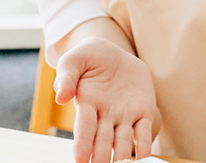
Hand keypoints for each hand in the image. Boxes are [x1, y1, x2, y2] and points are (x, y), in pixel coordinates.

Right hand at [55, 37, 160, 162]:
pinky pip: (143, 132)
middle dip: (101, 156)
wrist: (113, 54)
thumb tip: (61, 97)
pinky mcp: (142, 111)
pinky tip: (144, 159)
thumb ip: (66, 77)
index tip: (80, 159)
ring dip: (122, 156)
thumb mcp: (74, 60)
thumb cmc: (89, 57)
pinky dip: (143, 146)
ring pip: (122, 141)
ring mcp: (124, 116)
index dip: (82, 144)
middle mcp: (104, 116)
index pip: (84, 128)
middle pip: (102, 140)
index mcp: (87, 105)